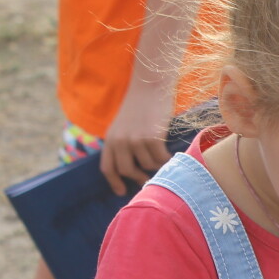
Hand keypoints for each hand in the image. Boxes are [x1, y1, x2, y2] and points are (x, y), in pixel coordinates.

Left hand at [100, 79, 173, 194]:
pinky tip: (171, 155)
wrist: (151, 86)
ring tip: (162, 158)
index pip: (108, 167)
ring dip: (156, 165)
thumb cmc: (141, 105)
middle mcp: (120, 141)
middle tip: (148, 179)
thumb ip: (124, 143)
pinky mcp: (152, 138)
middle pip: (126, 171)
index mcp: (111, 138)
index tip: (121, 191)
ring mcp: (136, 140)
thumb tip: (134, 168)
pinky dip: (166, 160)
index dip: (114, 182)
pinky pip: (160, 159)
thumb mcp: (125, 125)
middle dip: (137, 177)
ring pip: (146, 165)